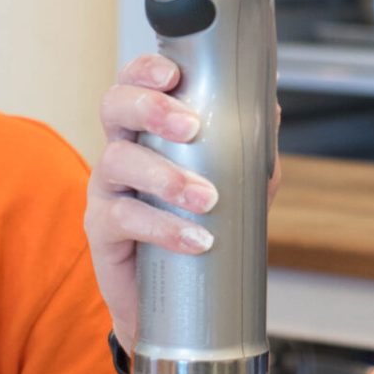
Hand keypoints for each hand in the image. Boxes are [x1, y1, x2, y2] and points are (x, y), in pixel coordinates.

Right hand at [85, 53, 283, 346]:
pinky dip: (163, 227)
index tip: (172, 73)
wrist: (179, 302)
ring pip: (118, 162)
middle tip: (191, 127)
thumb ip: (250, 148)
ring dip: (165, 175)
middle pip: (114, 107)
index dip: (145, 70)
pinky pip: (123, 219)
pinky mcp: (102, 231)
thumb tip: (271, 106)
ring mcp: (106, 189)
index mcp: (147, 130)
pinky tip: (196, 238)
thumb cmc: (201, 227)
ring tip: (206, 198)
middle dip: (151, 109)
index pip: (135, 84)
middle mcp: (121, 150)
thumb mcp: (235, 185)